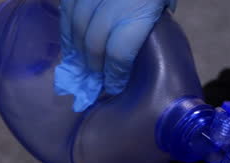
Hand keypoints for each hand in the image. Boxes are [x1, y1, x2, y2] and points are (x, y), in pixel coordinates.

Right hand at [56, 0, 177, 111]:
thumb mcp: (163, 2)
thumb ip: (152, 23)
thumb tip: (143, 51)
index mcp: (141, 6)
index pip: (120, 52)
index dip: (114, 75)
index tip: (113, 87)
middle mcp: (113, 0)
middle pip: (94, 43)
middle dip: (94, 67)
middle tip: (97, 82)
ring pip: (76, 29)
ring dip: (77, 52)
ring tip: (82, 67)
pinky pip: (66, 12)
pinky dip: (66, 31)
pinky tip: (71, 44)